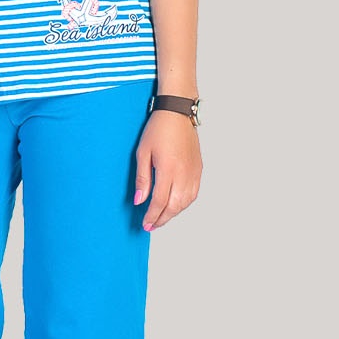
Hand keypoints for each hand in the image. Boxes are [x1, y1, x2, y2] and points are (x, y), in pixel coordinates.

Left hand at [134, 111, 201, 230]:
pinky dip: (185, 203)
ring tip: (162, 217)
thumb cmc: (158, 129)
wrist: (177, 113)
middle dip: (162, 218)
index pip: (160, 201)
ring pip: (186, 202)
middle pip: (174, 206)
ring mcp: (193, 172)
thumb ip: (142, 179)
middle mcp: (184, 173)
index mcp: (168, 169)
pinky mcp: (199, 169)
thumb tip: (140, 200)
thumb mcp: (143, 152)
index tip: (145, 224)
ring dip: (174, 213)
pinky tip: (176, 205)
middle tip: (152, 225)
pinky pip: (194, 193)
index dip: (152, 215)